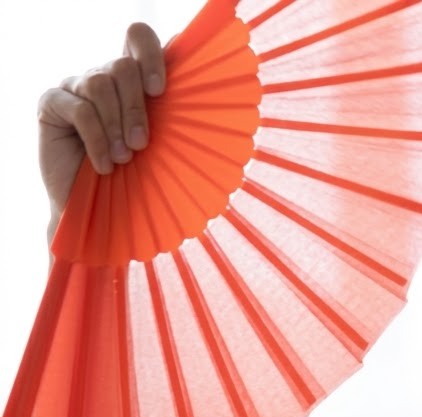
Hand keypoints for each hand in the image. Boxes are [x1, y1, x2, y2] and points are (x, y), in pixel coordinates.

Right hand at [37, 22, 165, 218]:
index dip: (150, 54)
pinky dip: (96, 139)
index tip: (160, 90)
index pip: (137, 37)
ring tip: (124, 158)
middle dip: (136, 108)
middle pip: (122, 66)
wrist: (99, 208)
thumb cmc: (137, 175)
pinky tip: (104, 164)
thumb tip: (204, 101)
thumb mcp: (162, 143)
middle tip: (142, 144)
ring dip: (115, 126)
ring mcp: (75, 86)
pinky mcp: (52, 102)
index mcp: (132, 78)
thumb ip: (172, 117)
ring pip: (99, 84)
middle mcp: (103, 75)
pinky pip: (79, 109)